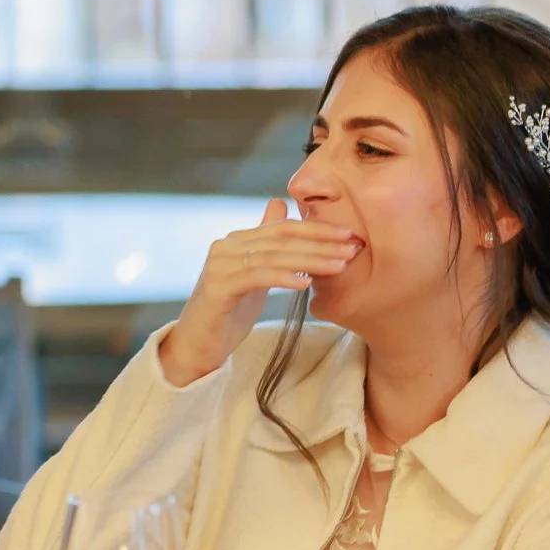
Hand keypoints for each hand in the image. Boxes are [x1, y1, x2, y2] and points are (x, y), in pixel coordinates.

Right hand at [158, 200, 358, 386]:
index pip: (282, 227)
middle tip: (352, 248)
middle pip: (280, 238)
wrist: (197, 345)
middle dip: (320, 242)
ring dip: (311, 259)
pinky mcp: (218, 288)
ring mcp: (219, 266)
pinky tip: (306, 283)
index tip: (348, 235)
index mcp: (235, 241)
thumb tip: (279, 203)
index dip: (317, 229)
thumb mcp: (253, 274)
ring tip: (339, 266)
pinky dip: (284, 277)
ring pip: (273, 256)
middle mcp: (225, 247)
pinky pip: (257, 277)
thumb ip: (266, 243)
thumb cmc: (228, 312)